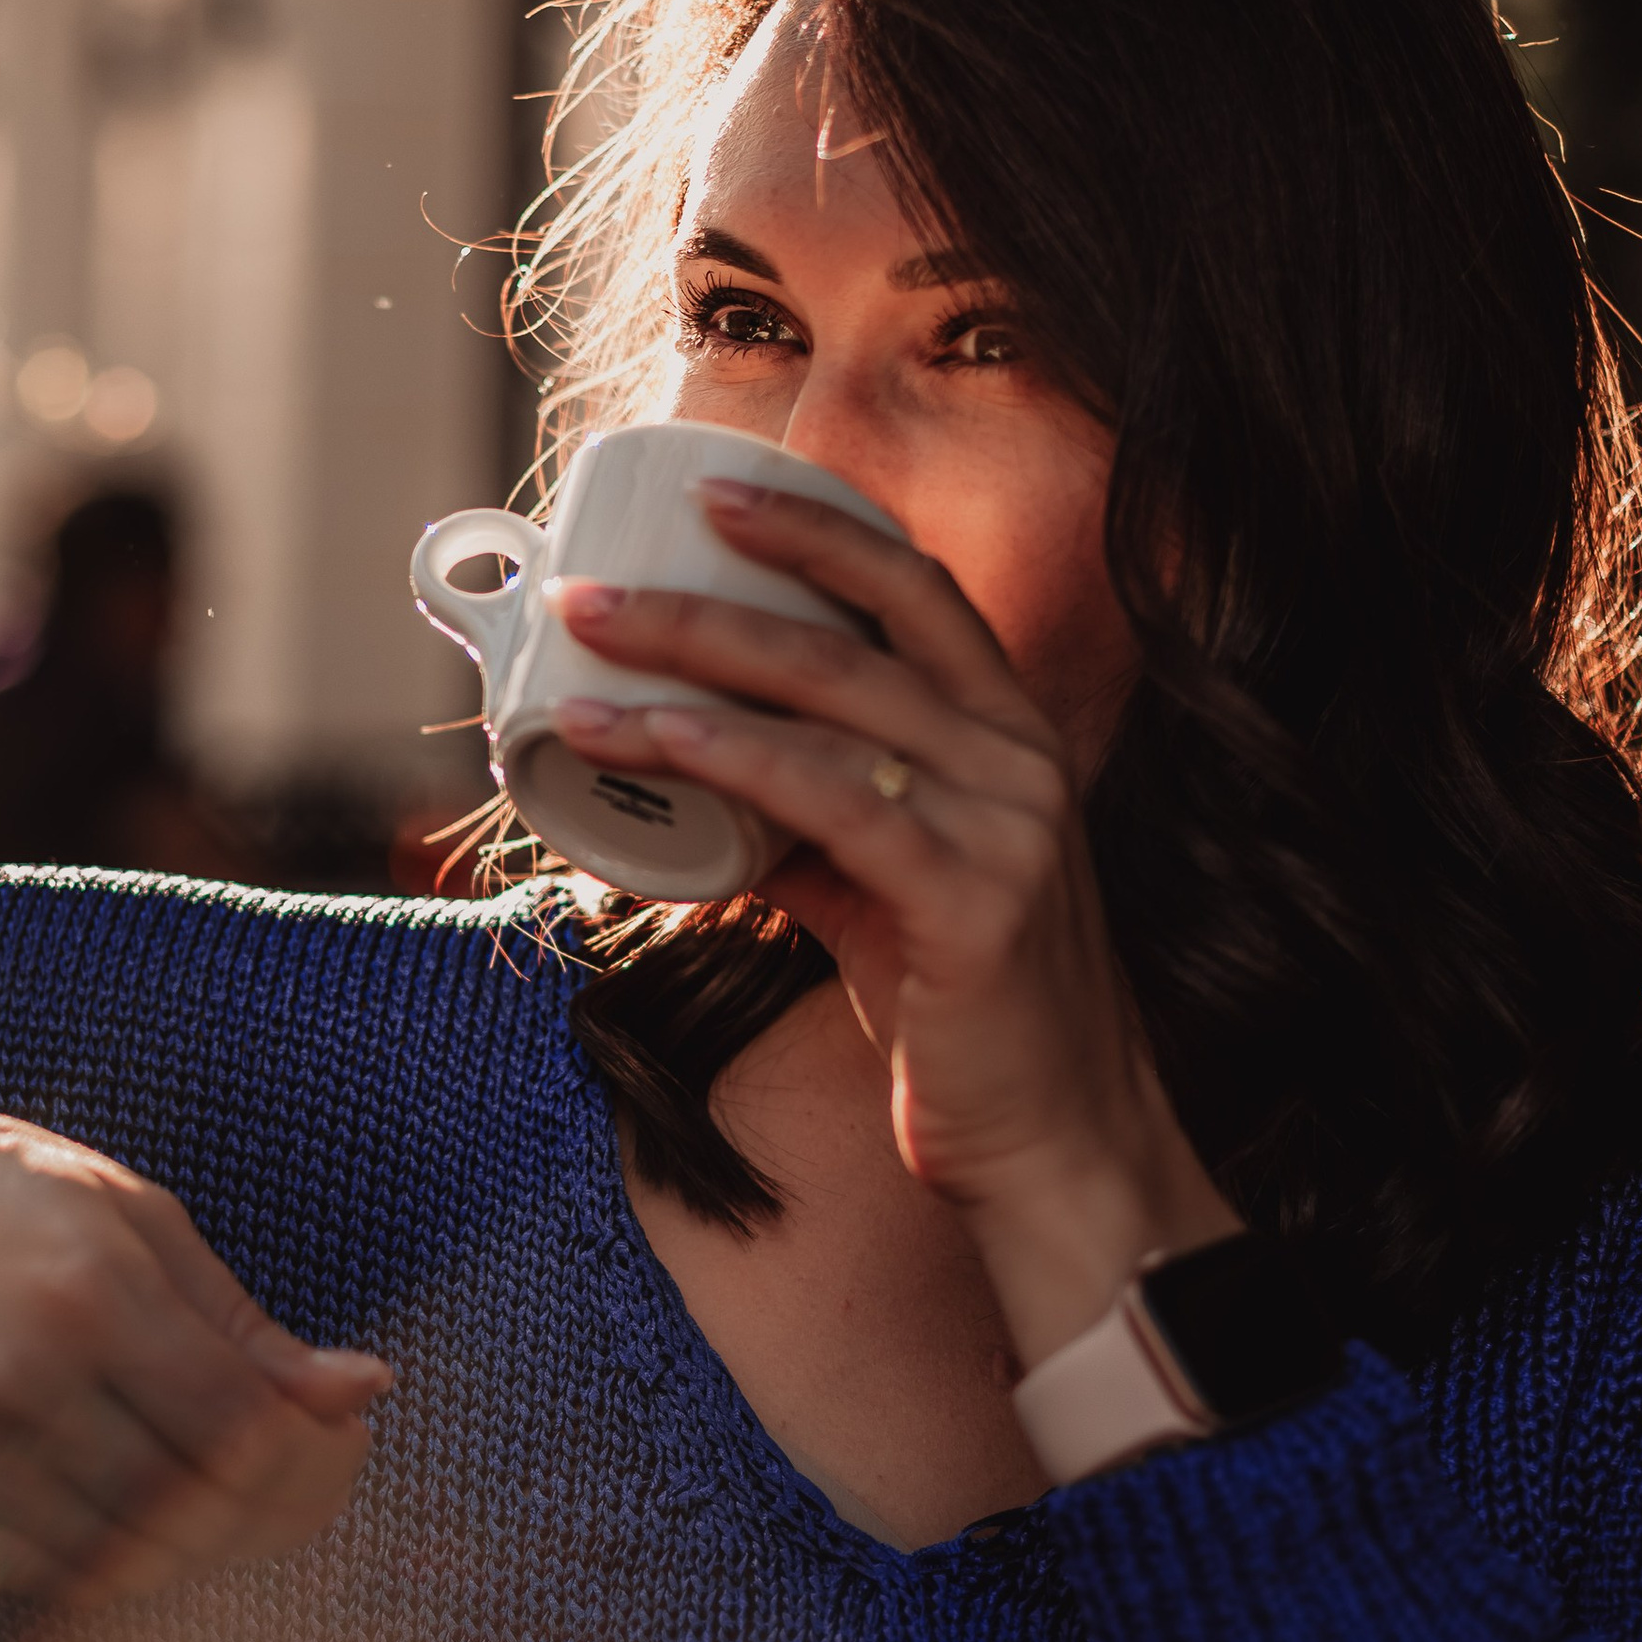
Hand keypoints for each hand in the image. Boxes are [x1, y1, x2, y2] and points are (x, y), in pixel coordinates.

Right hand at [0, 1087, 390, 1603]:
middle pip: (191, 1514)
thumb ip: (247, 1326)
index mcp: (88, 1296)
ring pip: (127, 1567)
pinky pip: (51, 1582)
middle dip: (272, 1514)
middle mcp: (19, 1387)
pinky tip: (142, 1506)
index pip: (240, 1434)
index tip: (343, 1439)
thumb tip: (365, 1392)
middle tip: (299, 1477)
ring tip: (224, 1488)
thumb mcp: (136, 1219)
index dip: (315, 1461)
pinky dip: (118, 1564)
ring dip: (201, 1547)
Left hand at [550, 486, 1235, 1361]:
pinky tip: (659, 739)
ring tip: (580, 665)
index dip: (815, 527)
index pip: (914, 587)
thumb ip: (812, 823)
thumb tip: (699, 783)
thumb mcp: (891, 890)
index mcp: (1009, 734)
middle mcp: (1019, 758)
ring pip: (830, 701)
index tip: (709, 493)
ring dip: (688, 667)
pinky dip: (733, 759)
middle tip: (591, 586)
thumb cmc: (972, 1019)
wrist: (1060, 1149)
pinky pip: (831, 804)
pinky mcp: (973, 902)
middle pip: (852, 626)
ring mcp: (1006, 824)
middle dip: (711, 589)